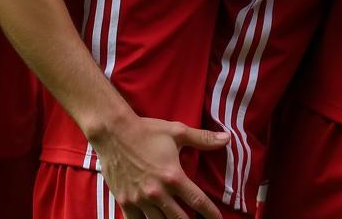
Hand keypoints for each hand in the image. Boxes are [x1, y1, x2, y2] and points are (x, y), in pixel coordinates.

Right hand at [92, 114, 226, 218]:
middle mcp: (158, 193)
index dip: (211, 213)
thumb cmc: (147, 131)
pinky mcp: (125, 202)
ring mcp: (140, 200)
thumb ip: (202, 138)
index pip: (198, 201)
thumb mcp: (177, 132)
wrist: (114, 132)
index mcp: (173, 176)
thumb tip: (227, 139)